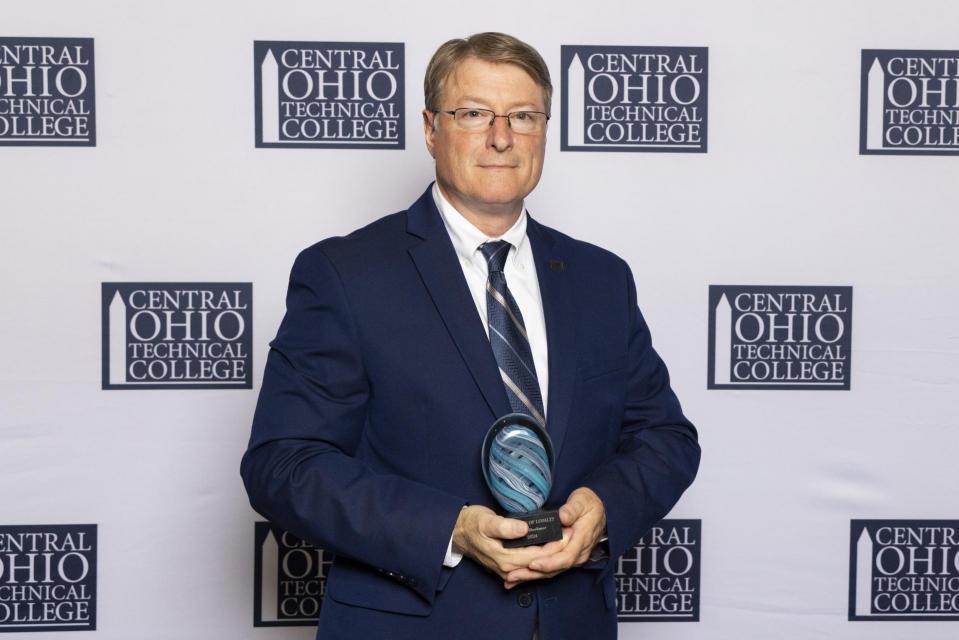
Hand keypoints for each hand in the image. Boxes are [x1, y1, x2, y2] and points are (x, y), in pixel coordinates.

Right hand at [452, 505, 567, 583]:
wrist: (457, 532)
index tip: (569, 534)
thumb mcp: (486, 521)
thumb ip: (504, 527)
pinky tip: (553, 552)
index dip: (555, 546)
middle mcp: (507, 568)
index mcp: (505, 559)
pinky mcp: (507, 565)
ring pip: (536, 566)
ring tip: (567, 542)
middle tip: (574, 536)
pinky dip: (543, 559)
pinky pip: (530, 565)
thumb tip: (523, 529)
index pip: (538, 555)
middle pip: (540, 563)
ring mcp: (507, 568)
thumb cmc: (471, 524)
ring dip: (552, 555)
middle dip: (558, 551)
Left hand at [503, 487, 605, 587]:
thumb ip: (572, 509)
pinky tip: (520, 575)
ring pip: (552, 572)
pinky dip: (536, 573)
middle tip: (513, 575)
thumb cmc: (589, 504)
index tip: (533, 564)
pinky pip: (551, 568)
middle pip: (556, 569)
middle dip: (534, 574)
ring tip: (511, 578)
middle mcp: (578, 553)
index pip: (566, 557)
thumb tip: (563, 517)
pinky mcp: (566, 557)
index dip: (549, 563)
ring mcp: (573, 557)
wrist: (600, 510)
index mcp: (582, 540)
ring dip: (532, 576)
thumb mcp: (582, 501)